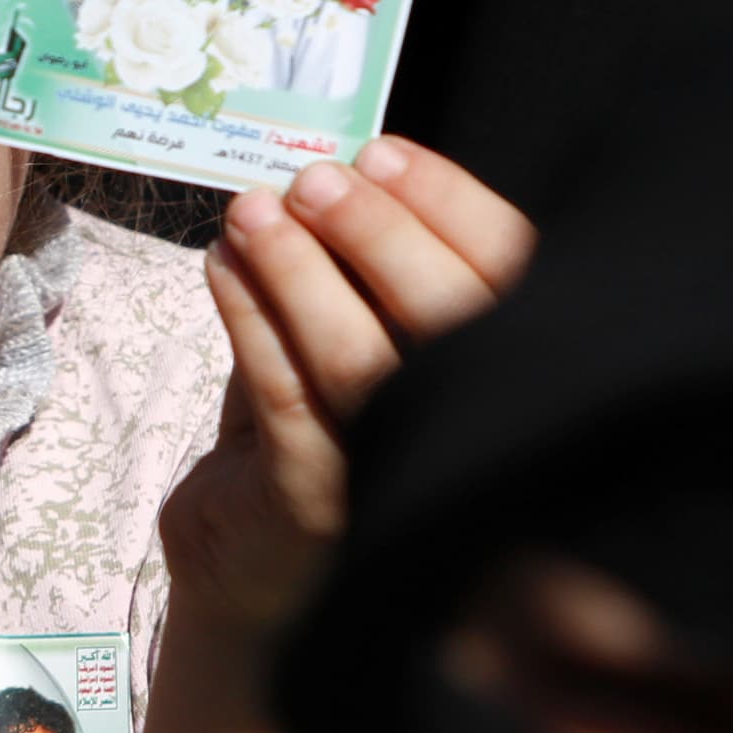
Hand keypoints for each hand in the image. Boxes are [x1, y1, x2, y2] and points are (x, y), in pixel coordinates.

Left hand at [162, 136, 535, 638]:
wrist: (251, 581)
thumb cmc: (312, 443)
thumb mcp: (354, 346)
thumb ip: (363, 278)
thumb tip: (340, 173)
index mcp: (502, 385)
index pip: (508, 280)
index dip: (452, 207)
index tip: (385, 152)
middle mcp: (472, 438)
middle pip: (448, 317)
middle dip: (378, 231)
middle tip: (318, 177)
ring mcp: (397, 478)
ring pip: (360, 358)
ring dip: (301, 269)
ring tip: (254, 209)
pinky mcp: (317, 507)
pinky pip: (285, 397)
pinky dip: (250, 317)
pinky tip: (224, 265)